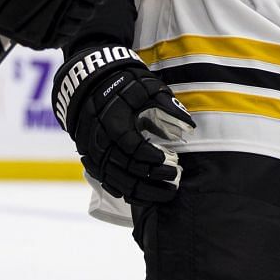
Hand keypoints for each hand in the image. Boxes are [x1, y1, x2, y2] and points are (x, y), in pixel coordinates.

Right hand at [54, 43, 194, 204]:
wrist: (89, 84)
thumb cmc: (122, 85)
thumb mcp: (146, 88)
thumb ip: (167, 106)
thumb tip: (190, 127)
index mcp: (113, 123)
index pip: (134, 149)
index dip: (155, 158)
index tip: (173, 160)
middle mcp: (100, 142)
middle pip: (127, 170)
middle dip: (154, 178)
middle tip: (175, 177)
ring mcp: (93, 154)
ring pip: (118, 183)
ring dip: (144, 192)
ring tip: (167, 193)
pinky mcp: (91, 161)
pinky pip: (108, 184)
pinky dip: (127, 193)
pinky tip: (145, 195)